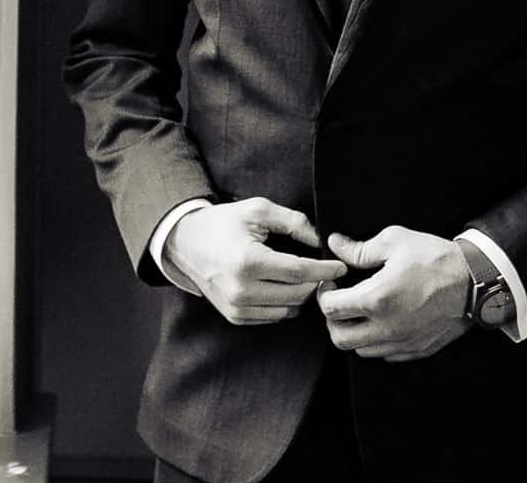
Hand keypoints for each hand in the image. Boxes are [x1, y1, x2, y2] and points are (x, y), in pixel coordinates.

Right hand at [164, 197, 347, 325]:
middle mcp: (241, 290)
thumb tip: (321, 240)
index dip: (325, 270)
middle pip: (298, 294)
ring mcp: (237, 307)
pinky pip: (274, 316)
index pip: (300, 273)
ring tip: (304, 278)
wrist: (185, 243)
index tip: (341, 266)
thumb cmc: (222, 223)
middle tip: (325, 270)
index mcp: (247, 262)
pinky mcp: (235, 316)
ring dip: (302, 294)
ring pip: (289, 309)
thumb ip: (293, 221)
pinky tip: (283, 286)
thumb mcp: (257, 211)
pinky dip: (285, 303)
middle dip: (317, 282)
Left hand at [316, 227, 472, 361]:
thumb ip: (359, 249)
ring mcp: (404, 342)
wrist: (475, 281)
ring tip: (360, 312)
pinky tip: (382, 322)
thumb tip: (336, 245)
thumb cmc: (437, 259)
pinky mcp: (418, 349)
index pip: (330, 309)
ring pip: (361, 350)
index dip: (324, 294)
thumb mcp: (395, 241)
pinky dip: (377, 342)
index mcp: (377, 300)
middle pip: (339, 338)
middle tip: (340, 302)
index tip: (332, 284)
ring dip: (354, 332)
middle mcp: (387, 327)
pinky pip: (386, 355)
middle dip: (333, 320)